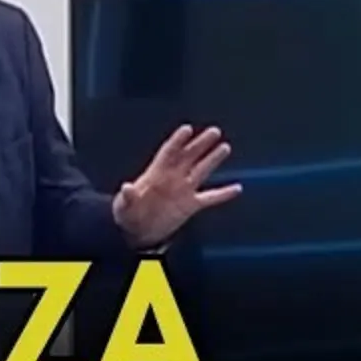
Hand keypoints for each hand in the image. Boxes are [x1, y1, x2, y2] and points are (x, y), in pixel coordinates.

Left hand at [112, 125, 241, 247]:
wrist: (136, 231)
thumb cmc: (127, 214)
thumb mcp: (124, 206)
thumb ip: (127, 197)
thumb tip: (127, 187)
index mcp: (155, 173)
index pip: (169, 153)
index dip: (177, 141)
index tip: (187, 129)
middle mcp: (172, 178)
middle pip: (189, 156)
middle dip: (200, 144)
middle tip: (214, 131)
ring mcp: (183, 190)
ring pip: (201, 171)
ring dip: (212, 159)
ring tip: (224, 147)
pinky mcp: (190, 205)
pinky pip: (210, 197)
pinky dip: (223, 194)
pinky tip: (236, 188)